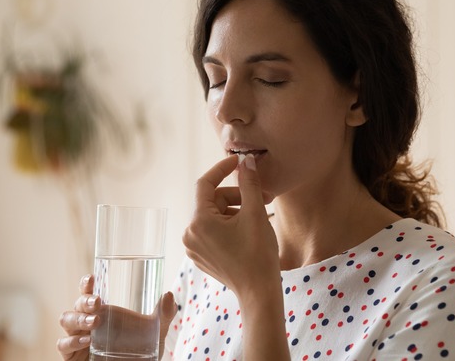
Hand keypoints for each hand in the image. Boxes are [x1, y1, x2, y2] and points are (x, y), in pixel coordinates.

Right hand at [56, 275, 176, 360]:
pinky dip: (71, 341)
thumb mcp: (155, 332)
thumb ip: (163, 315)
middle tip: (97, 302)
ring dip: (77, 318)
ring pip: (66, 320)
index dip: (86, 284)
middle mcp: (87, 322)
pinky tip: (86, 340)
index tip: (92, 277)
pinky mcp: (72, 356)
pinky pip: (63, 345)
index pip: (89, 293)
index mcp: (103, 311)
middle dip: (84, 300)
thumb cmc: (141, 351)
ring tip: (94, 321)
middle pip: (76, 304)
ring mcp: (78, 338)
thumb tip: (169, 295)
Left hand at [182, 154, 278, 298]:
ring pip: (214, 216)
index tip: (239, 162)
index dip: (222, 169)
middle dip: (238, 196)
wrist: (259, 292)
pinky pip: (213, 231)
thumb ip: (249, 183)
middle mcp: (190, 234)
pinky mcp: (201, 256)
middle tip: (265, 198)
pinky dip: (229, 225)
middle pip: (212, 201)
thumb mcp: (255, 213)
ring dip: (236, 210)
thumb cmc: (258, 254)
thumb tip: (246, 162)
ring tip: (260, 217)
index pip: (205, 184)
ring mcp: (194, 247)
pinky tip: (249, 231)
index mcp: (198, 221)